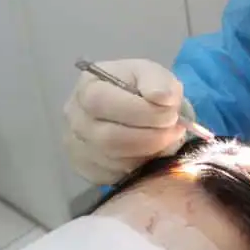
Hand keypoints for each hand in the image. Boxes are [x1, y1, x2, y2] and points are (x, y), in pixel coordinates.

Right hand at [63, 59, 186, 183]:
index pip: (102, 102)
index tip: (170, 113)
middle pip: (108, 138)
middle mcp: (75, 117)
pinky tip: (151, 152)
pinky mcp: (84, 168)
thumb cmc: (143, 86)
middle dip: (150, 137)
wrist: (137, 106)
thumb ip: (158, 81)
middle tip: (174, 130)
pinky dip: (138, 167)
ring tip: (168, 139)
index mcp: (88, 86)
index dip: (140, 111)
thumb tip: (162, 97)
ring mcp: (76, 145)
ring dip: (148, 153)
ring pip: (112, 160)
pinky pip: (112, 176)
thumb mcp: (154, 73)